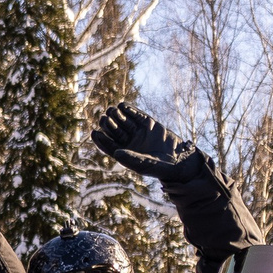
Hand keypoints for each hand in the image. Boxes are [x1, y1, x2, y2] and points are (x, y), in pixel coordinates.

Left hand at [89, 103, 205, 183]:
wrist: (178, 159)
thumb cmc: (158, 167)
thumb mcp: (143, 164)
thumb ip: (130, 158)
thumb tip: (116, 153)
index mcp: (124, 153)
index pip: (108, 145)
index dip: (100, 139)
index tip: (94, 132)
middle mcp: (129, 142)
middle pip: (114, 130)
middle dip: (108, 124)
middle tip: (104, 118)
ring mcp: (138, 132)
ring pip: (124, 121)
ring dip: (117, 115)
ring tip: (112, 110)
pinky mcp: (149, 124)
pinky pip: (137, 115)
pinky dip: (130, 110)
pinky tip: (123, 105)